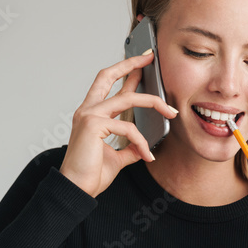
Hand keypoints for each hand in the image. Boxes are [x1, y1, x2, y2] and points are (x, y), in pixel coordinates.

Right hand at [59, 51, 179, 197]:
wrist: (76, 189)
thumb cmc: (90, 173)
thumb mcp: (117, 157)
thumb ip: (130, 148)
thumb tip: (144, 147)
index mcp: (91, 114)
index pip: (107, 84)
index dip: (124, 70)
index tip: (140, 62)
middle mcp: (87, 110)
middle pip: (109, 76)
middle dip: (130, 64)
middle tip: (150, 58)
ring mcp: (89, 115)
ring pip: (127, 99)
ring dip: (154, 103)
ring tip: (171, 112)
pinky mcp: (93, 125)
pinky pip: (128, 128)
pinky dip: (141, 141)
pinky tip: (146, 155)